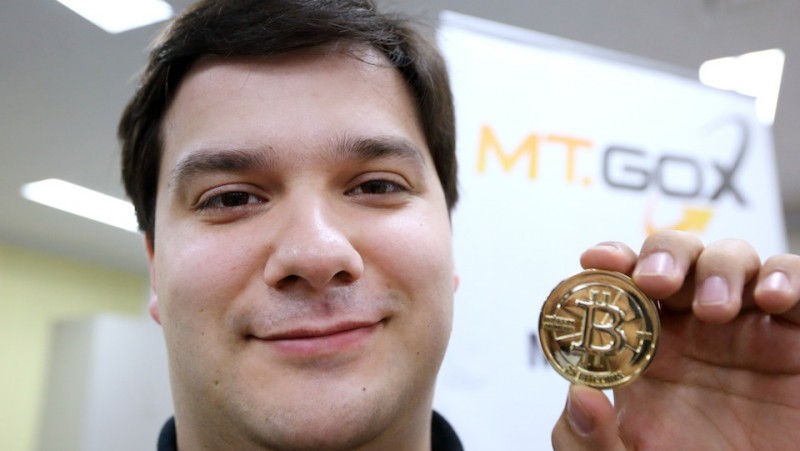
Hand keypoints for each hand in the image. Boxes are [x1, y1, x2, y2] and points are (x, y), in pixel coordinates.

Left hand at [551, 231, 799, 449]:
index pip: (623, 282)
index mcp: (646, 344)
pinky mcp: (797, 336)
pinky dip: (788, 277)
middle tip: (655, 282)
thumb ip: (588, 438)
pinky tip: (772, 299)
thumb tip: (578, 398)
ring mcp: (747, 326)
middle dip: (663, 255)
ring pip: (732, 258)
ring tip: (714, 310)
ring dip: (719, 267)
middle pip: (676, 256)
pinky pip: (797, 284)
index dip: (611, 262)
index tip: (595, 261)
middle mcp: (693, 325)